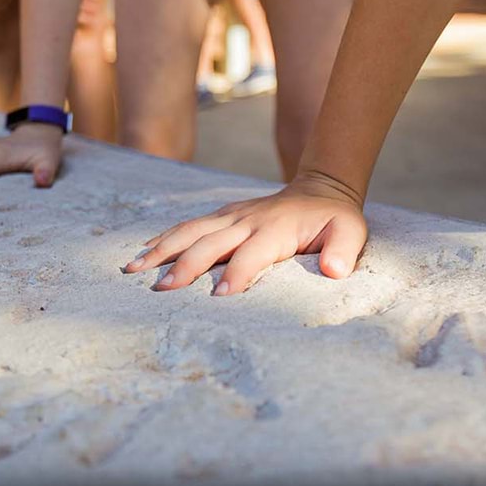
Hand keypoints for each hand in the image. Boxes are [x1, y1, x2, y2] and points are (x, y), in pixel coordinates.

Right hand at [124, 172, 367, 295]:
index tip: (219, 296)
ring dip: (161, 249)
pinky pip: (187, 225)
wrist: (321, 189)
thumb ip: (342, 251)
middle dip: (186, 266)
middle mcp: (246, 220)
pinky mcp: (221, 215)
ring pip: (189, 231)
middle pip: (209, 243)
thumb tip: (334, 270)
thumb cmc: (335, 220)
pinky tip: (141, 253)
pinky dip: (163, 238)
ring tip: (134, 269)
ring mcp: (230, 215)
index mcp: (275, 229)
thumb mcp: (350, 232)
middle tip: (163, 289)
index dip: (237, 274)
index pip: (251, 254)